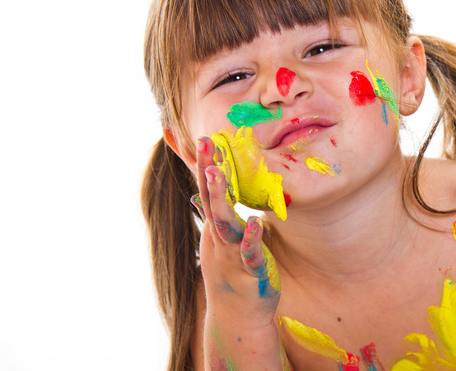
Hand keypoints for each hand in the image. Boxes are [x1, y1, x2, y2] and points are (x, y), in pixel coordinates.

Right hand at [193, 136, 281, 323]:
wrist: (237, 317)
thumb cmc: (232, 273)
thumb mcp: (222, 241)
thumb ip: (217, 216)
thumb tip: (201, 195)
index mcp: (216, 227)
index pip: (207, 190)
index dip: (203, 164)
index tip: (199, 138)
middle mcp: (219, 237)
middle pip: (211, 199)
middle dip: (208, 170)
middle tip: (206, 142)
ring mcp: (231, 253)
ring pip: (224, 223)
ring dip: (221, 198)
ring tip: (219, 173)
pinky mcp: (250, 270)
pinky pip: (249, 253)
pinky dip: (250, 239)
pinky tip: (255, 223)